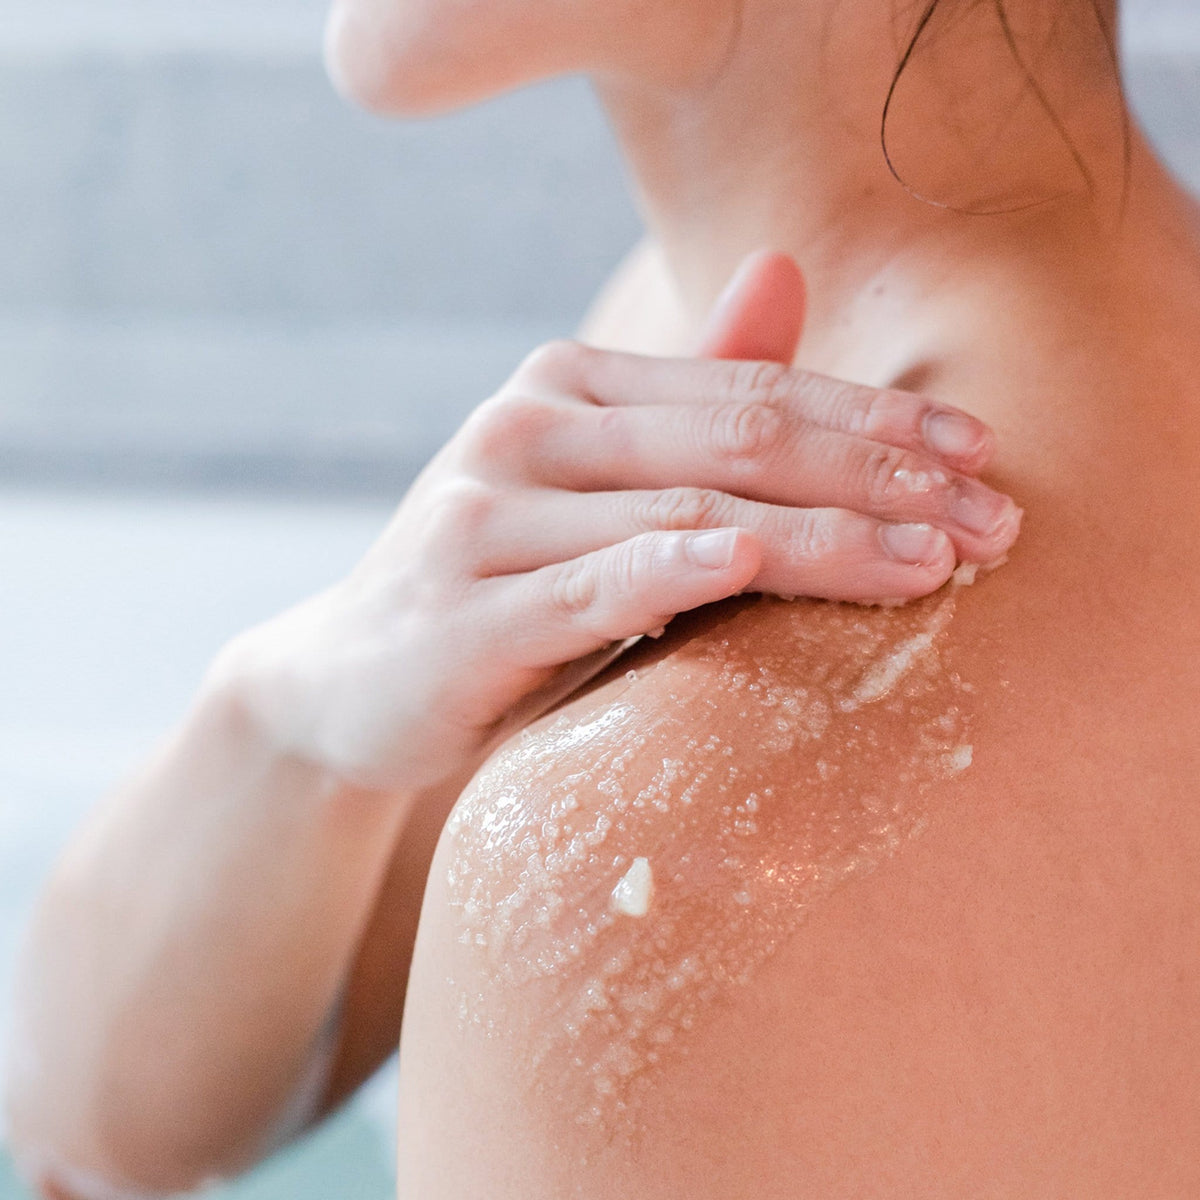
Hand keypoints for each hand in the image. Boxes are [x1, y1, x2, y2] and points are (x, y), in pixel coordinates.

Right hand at [211, 250, 1019, 793]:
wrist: (351, 682)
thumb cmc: (502, 587)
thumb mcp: (596, 487)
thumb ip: (688, 395)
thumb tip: (784, 273)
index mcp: (570, 388)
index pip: (751, 387)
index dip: (876, 418)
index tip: (984, 457)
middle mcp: (526, 426)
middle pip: (735, 438)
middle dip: (878, 475)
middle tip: (992, 522)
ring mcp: (486, 513)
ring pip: (685, 510)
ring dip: (819, 535)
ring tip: (930, 563)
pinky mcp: (464, 609)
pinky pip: (589, 582)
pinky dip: (671, 570)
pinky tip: (749, 565)